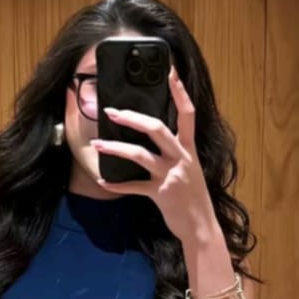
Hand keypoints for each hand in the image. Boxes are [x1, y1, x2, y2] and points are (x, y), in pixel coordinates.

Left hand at [94, 67, 216, 243]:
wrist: (201, 227)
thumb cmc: (193, 197)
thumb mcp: (190, 169)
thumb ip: (176, 152)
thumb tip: (154, 136)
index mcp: (189, 149)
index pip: (187, 113)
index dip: (179, 92)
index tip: (170, 72)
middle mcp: (181, 158)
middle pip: (157, 129)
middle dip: (133, 118)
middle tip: (112, 111)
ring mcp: (170, 176)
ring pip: (140, 155)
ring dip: (116, 148)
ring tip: (98, 143)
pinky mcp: (160, 194)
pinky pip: (134, 187)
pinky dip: (116, 184)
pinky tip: (102, 181)